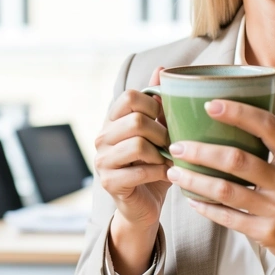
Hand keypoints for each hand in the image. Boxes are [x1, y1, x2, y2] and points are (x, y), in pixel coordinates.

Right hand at [93, 66, 171, 274]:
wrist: (145, 206)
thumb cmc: (154, 165)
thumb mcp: (159, 132)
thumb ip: (158, 104)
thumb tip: (162, 69)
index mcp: (113, 120)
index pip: (130, 95)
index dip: (155, 104)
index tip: (167, 119)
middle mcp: (102, 137)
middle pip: (135, 120)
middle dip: (161, 132)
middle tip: (172, 144)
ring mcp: (102, 160)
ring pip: (137, 144)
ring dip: (161, 153)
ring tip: (169, 159)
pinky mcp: (109, 182)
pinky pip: (139, 170)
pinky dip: (159, 172)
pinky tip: (167, 174)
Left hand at [165, 78, 274, 274]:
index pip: (267, 126)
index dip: (237, 113)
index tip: (209, 104)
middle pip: (238, 160)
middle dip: (202, 151)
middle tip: (176, 145)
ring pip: (227, 191)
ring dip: (195, 181)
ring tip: (173, 172)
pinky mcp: (267, 234)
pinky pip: (230, 219)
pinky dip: (207, 209)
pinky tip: (191, 200)